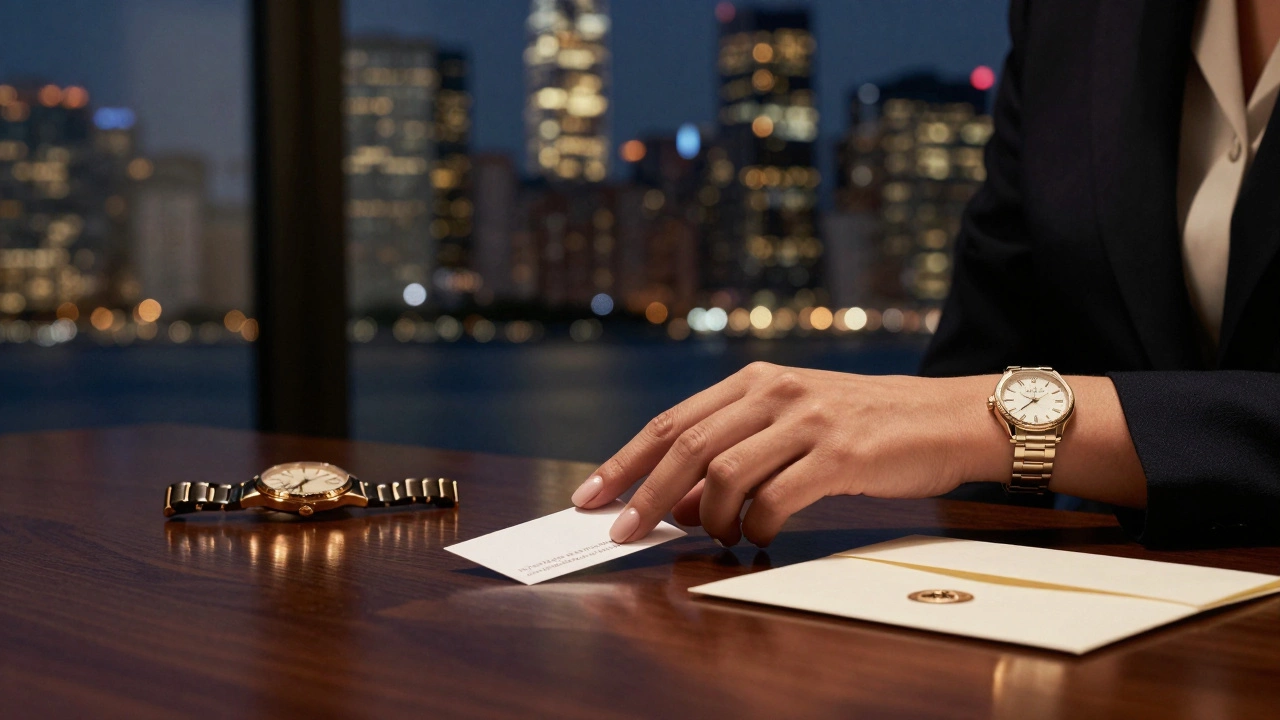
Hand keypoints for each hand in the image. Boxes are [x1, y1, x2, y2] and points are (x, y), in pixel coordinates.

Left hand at [570, 363, 1003, 546]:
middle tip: (622, 533)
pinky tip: (760, 536)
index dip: (625, 461)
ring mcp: (807, 419)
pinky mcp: (840, 453)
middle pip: (686, 447)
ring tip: (719, 537)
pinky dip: (756, 525)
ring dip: (709, 519)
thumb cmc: (865, 427)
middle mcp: (775, 391)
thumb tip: (676, 504)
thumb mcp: (793, 427)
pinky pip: (775, 498)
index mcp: (755, 380)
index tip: (591, 495)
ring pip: (723, 474)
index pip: (672, 423)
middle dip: (645, 495)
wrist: (947, 417)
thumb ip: (735, 455)